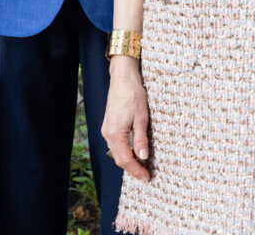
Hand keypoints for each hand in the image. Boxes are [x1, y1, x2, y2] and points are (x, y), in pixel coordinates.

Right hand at [101, 57, 150, 181]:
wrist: (123, 77)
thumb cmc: (133, 94)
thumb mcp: (141, 117)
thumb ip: (141, 139)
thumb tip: (143, 157)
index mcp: (115, 133)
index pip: (125, 160)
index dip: (136, 171)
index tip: (147, 177)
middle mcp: (107, 133)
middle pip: (119, 158)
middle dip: (132, 169)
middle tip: (146, 175)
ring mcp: (106, 129)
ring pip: (116, 152)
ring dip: (128, 160)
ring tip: (142, 165)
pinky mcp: (109, 124)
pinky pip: (115, 143)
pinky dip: (124, 151)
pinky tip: (133, 151)